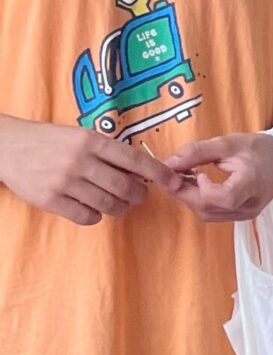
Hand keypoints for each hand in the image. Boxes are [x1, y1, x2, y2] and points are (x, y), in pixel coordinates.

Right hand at [0, 118, 180, 226]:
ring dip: (119, 208)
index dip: (158, 173)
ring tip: (116, 202)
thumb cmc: (51, 142)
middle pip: (126, 188)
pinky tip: (90, 207)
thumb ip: (109, 153)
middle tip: (137, 195)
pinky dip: (95, 216)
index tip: (175, 183)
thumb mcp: (80, 137)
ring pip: (110, 205)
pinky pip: (88, 217)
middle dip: (138, 195)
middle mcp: (80, 161)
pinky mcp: (52, 200)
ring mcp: (65, 182)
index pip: (134, 159)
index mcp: (90, 141)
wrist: (8, 146)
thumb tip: (144, 172)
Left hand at [167, 132, 272, 221]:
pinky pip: (213, 214)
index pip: (226, 198)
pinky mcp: (241, 216)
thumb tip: (169, 163)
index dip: (205, 190)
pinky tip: (196, 186)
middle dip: (186, 193)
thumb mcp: (227, 143)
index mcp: (251, 183)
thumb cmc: (257, 149)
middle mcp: (250, 205)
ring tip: (184, 178)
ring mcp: (245, 214)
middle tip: (174, 175)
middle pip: (210, 209)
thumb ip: (197, 152)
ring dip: (190, 198)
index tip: (198, 174)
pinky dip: (199, 201)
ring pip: (208, 214)